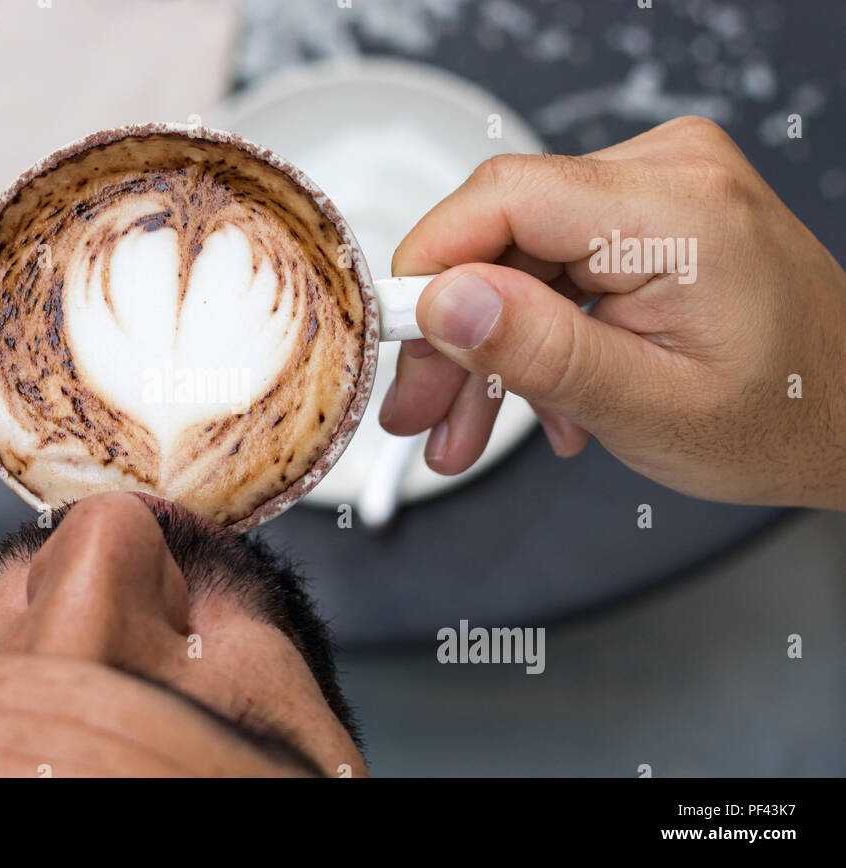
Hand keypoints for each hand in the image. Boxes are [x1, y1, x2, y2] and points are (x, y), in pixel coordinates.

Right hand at [378, 116, 845, 510]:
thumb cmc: (786, 417)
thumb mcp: (649, 408)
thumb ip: (540, 351)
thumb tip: (444, 303)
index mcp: (677, 211)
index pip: (502, 196)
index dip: (428, 265)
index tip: (393, 337)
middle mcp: (669, 173)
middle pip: (501, 233)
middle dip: (451, 334)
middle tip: (419, 411)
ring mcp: (659, 186)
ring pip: (517, 255)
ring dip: (485, 345)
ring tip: (463, 429)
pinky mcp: (648, 211)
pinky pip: (552, 260)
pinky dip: (530, 329)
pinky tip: (532, 396)